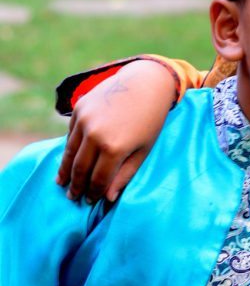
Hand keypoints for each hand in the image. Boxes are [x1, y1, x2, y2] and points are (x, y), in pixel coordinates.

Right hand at [56, 60, 176, 202]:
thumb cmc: (150, 120)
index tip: (90, 201)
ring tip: (63, 183)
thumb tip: (108, 198)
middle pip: (80, 168)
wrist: (145, 84)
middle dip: (76, 186)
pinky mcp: (79, 108)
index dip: (94, 193)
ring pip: (69, 152)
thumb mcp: (143, 150)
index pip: (98, 179)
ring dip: (65, 170)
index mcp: (114, 147)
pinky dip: (69, 149)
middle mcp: (95, 134)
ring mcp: (84, 120)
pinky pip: (71, 135)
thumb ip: (125, 174)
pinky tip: (69, 160)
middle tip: (72, 197)